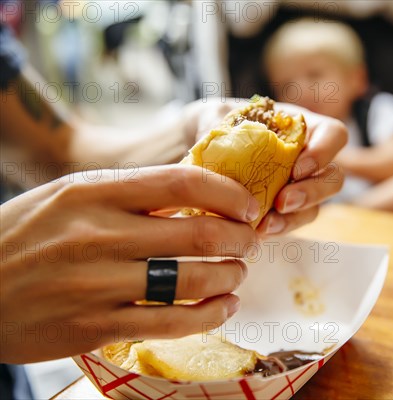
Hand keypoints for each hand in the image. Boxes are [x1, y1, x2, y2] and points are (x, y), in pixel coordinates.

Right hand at [0, 165, 258, 362]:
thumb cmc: (25, 235)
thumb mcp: (70, 196)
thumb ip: (129, 193)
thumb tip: (196, 193)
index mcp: (94, 191)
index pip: (184, 182)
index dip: (229, 194)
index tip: (248, 207)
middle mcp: (99, 235)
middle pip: (200, 233)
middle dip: (241, 239)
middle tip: (251, 242)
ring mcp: (97, 285)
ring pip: (192, 281)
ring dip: (230, 277)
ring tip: (237, 274)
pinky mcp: (95, 327)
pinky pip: (171, 323)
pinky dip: (209, 315)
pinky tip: (223, 307)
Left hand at [183, 99, 347, 235]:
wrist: (205, 152)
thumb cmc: (218, 124)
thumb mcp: (215, 115)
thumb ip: (217, 122)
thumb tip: (213, 137)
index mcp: (302, 127)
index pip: (333, 135)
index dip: (324, 152)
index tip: (296, 168)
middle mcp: (309, 158)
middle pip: (334, 178)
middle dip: (313, 192)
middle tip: (283, 202)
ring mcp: (299, 187)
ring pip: (316, 207)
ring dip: (295, 218)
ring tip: (266, 225)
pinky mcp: (284, 211)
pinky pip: (290, 223)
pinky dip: (275, 229)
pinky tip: (255, 231)